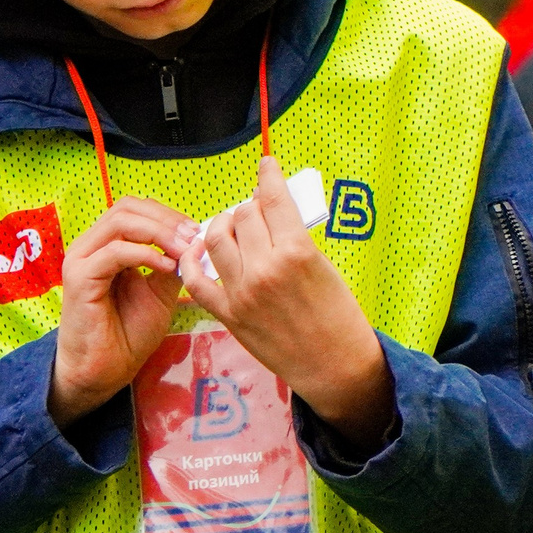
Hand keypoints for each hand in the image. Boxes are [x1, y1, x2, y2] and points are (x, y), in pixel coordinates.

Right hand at [48, 196, 193, 427]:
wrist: (104, 372)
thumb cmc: (127, 335)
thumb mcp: (160, 293)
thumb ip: (173, 264)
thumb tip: (196, 241)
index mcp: (106, 245)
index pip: (136, 209)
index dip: (168, 215)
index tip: (196, 231)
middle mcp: (90, 245)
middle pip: (127, 207)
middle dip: (165, 219)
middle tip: (193, 236)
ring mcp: (81, 259)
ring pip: (121, 222)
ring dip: (159, 232)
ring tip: (183, 250)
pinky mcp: (79, 277)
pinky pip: (115, 252)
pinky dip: (146, 254)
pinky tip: (166, 267)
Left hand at [181, 156, 395, 454]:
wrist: (335, 366)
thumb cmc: (339, 316)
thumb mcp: (324, 266)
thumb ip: (294, 238)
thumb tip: (271, 212)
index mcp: (297, 252)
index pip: (273, 199)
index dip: (268, 176)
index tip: (266, 165)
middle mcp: (266, 269)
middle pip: (242, 215)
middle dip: (249, 206)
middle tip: (255, 209)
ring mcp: (243, 292)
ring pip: (215, 238)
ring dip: (221, 226)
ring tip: (230, 227)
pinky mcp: (229, 315)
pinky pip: (197, 280)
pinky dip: (193, 262)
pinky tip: (200, 253)